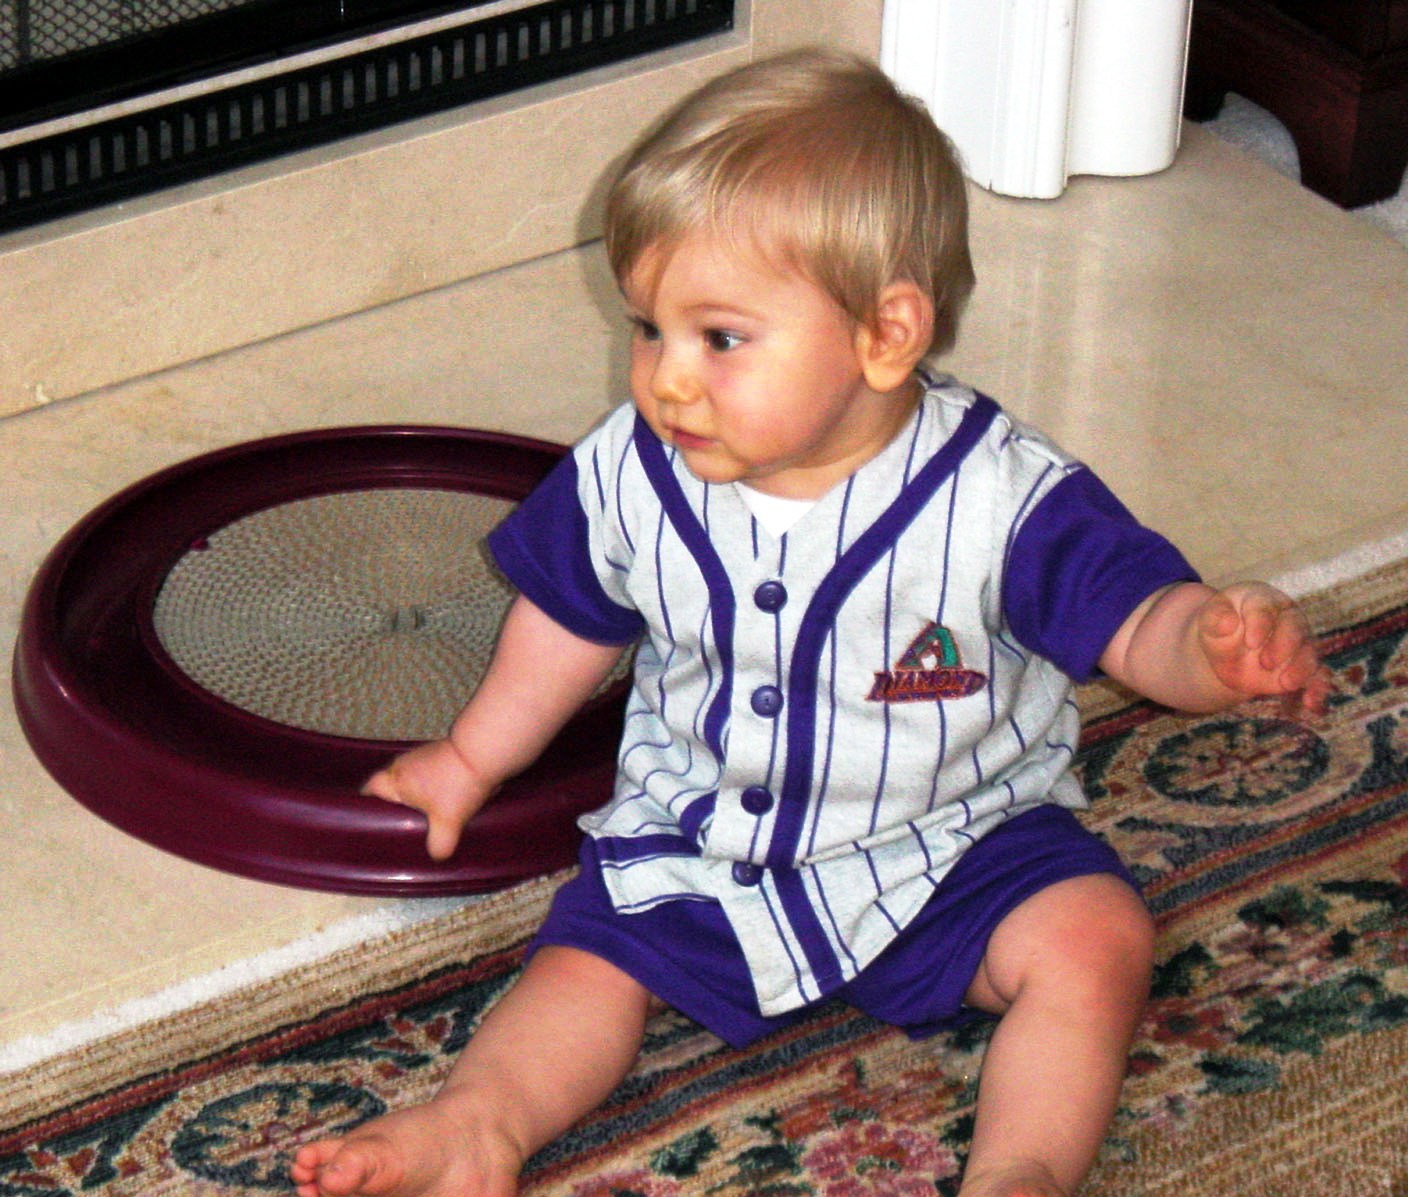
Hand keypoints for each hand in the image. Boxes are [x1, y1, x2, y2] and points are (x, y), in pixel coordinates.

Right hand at [363, 738, 494, 860]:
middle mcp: (403, 765)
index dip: (368, 805)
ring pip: (411, 780)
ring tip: (426, 815)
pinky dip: (435, 787)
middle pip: (390, 786)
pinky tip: (447, 800)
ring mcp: (422, 756)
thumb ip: (439, 845)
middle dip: (395, 804)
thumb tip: (437, 855)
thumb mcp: (447, 823)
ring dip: (418, 795)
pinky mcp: (441, 753)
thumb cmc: (457, 784)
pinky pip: (430, 774)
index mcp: (395, 780)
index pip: (369, 790)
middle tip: (400, 824)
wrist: (485, 751)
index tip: (373, 821)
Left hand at [1197, 582, 1331, 715]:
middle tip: (1266, 663)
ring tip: (1286, 684)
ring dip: (1301, 669)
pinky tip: (1310, 704)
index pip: (1265, 608)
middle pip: (1294, 628)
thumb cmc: (1220, 629)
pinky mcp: (1301, 667)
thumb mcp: (1210, 621)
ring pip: (1308, 652)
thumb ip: (1216, 619)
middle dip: (1284, 646)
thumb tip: (1228, 623)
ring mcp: (1298, 643)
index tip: (1251, 642)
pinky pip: (1316, 677)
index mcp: (1262, 600)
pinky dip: (1316, 690)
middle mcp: (1287, 618)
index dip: (1260, 624)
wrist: (1226, 653)